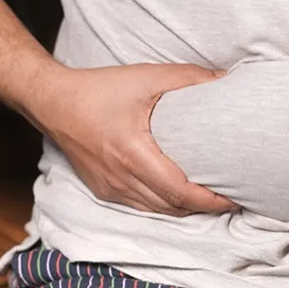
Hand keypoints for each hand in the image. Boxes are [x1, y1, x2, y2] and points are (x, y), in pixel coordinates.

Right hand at [32, 63, 237, 216]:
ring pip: (157, 210)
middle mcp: (121, 178)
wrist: (53, 102)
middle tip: (231, 198)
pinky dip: (164, 204)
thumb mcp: (146, 77)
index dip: (210, 200)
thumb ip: (187, 78)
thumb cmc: (98, 89)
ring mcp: (111, 187)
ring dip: (185, 208)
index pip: (179, 192)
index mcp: (133, 154)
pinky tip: (179, 194)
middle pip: (172, 207)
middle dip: (205, 207)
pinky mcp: (104, 189)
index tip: (234, 198)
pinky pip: (141, 205)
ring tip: (211, 198)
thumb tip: (223, 79)